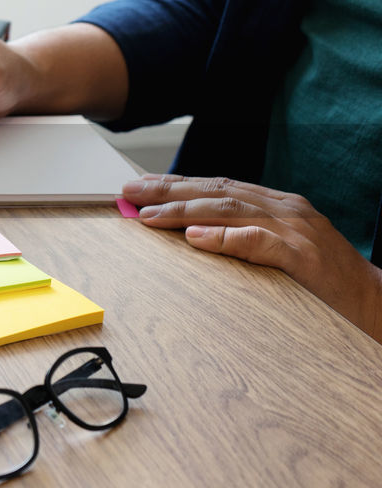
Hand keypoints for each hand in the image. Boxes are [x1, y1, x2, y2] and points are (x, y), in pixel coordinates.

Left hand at [123, 173, 381, 331]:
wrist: (375, 302)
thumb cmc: (322, 281)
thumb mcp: (278, 251)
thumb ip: (239, 238)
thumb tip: (190, 234)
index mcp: (277, 206)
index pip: (217, 188)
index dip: (176, 185)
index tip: (139, 188)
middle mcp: (285, 210)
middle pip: (217, 192)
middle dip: (169, 191)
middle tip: (129, 193)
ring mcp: (296, 230)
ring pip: (231, 211)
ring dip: (185, 211)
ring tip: (149, 216)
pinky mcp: (304, 257)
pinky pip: (259, 242)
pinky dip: (225, 238)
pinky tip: (196, 238)